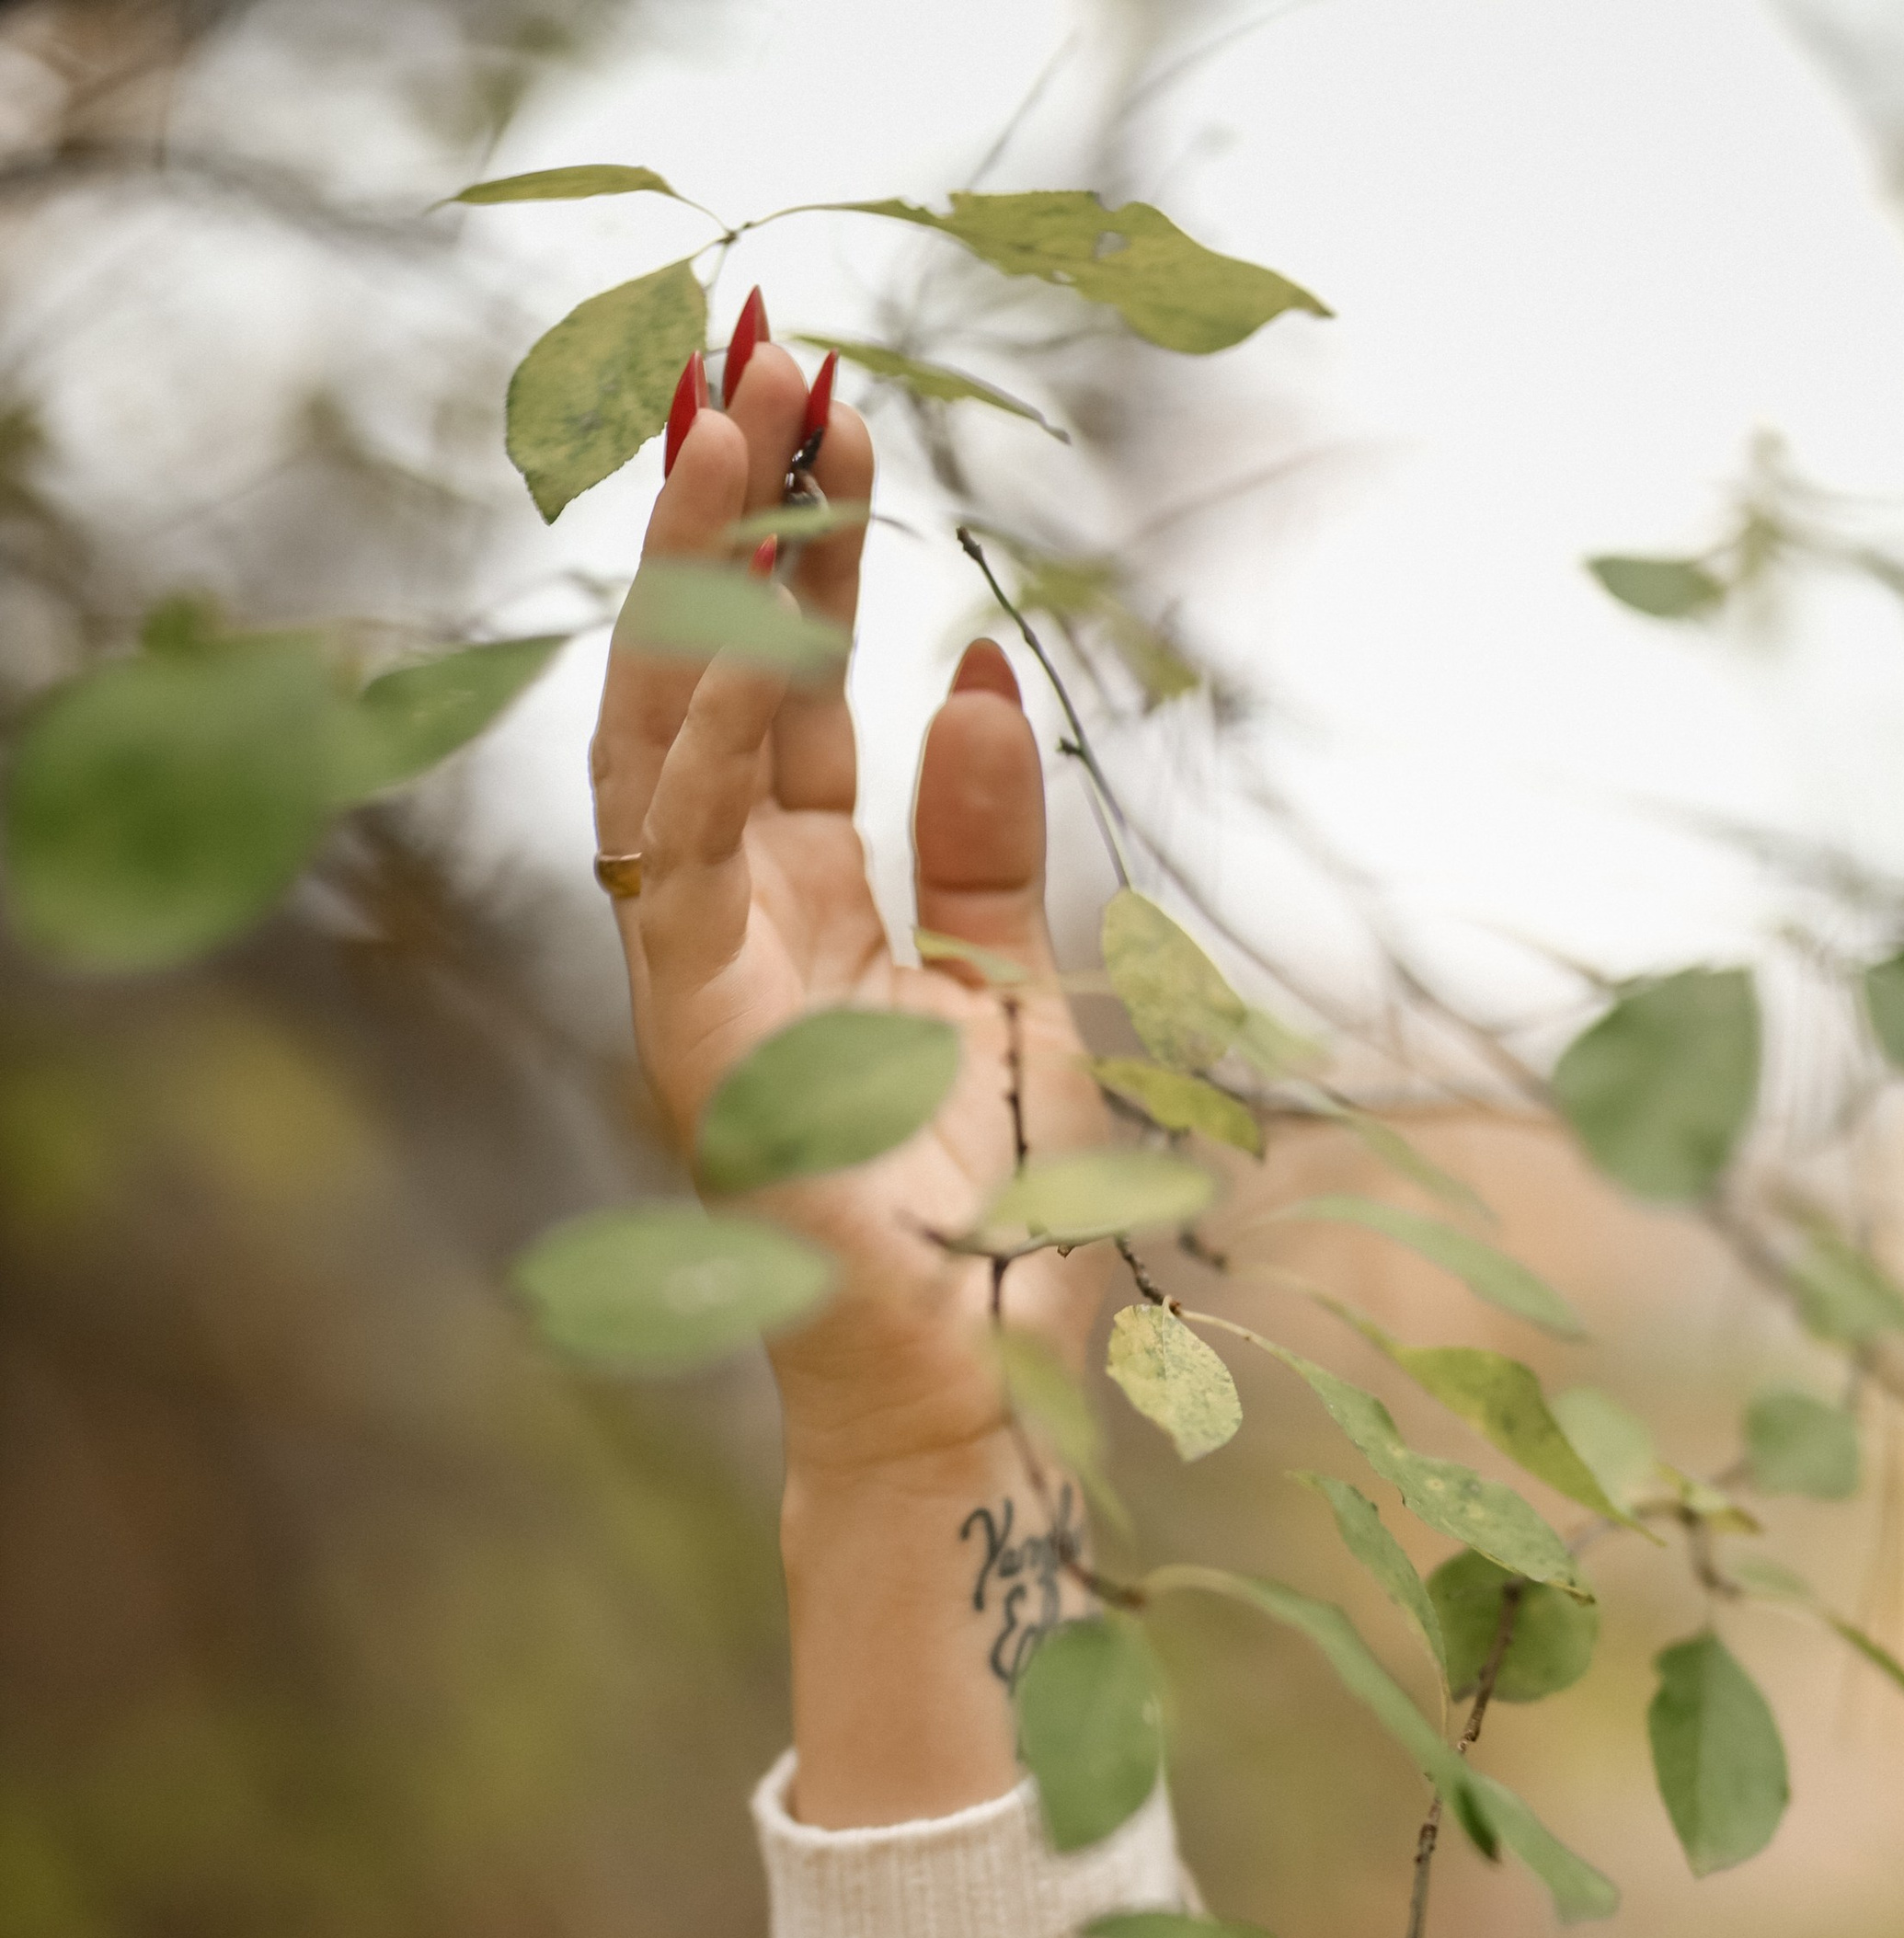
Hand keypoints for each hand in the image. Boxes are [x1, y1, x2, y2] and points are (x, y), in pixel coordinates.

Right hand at [588, 331, 1110, 1492]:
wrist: (977, 1397)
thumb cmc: (998, 1227)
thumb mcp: (1015, 992)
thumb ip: (986, 846)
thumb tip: (979, 672)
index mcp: (819, 909)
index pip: (791, 697)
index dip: (809, 555)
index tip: (839, 412)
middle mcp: (742, 924)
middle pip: (717, 684)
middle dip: (737, 522)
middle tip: (767, 352)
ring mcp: (704, 978)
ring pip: (666, 740)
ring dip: (698, 585)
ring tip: (732, 423)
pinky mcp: (695, 1041)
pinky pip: (672, 863)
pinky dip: (702, 745)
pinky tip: (741, 630)